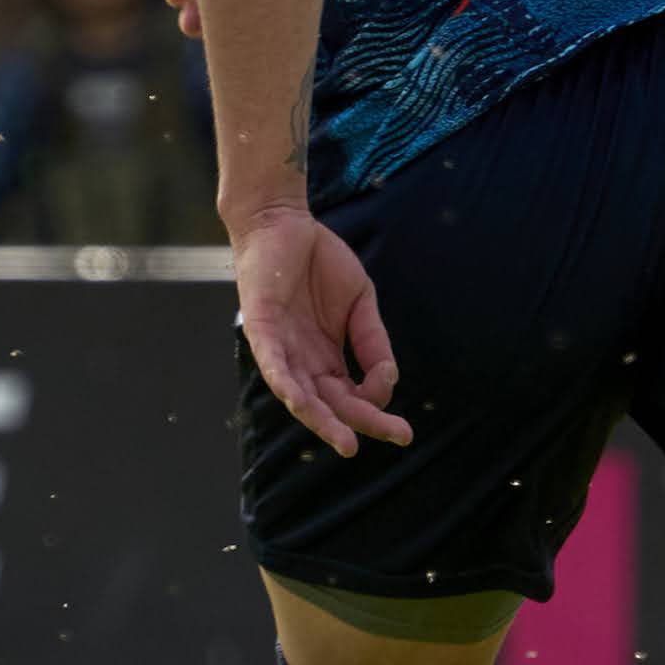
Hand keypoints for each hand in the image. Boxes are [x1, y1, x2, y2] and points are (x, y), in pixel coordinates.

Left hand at [229, 199, 406, 458]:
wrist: (282, 222)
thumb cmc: (318, 261)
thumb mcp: (361, 303)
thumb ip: (373, 341)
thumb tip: (389, 381)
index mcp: (328, 359)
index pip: (353, 397)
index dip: (378, 411)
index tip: (404, 421)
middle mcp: (304, 362)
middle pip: (333, 403)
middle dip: (363, 423)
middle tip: (398, 437)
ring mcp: (282, 348)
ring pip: (300, 395)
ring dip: (322, 419)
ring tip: (347, 442)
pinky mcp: (261, 327)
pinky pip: (271, 363)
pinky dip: (284, 383)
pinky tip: (299, 401)